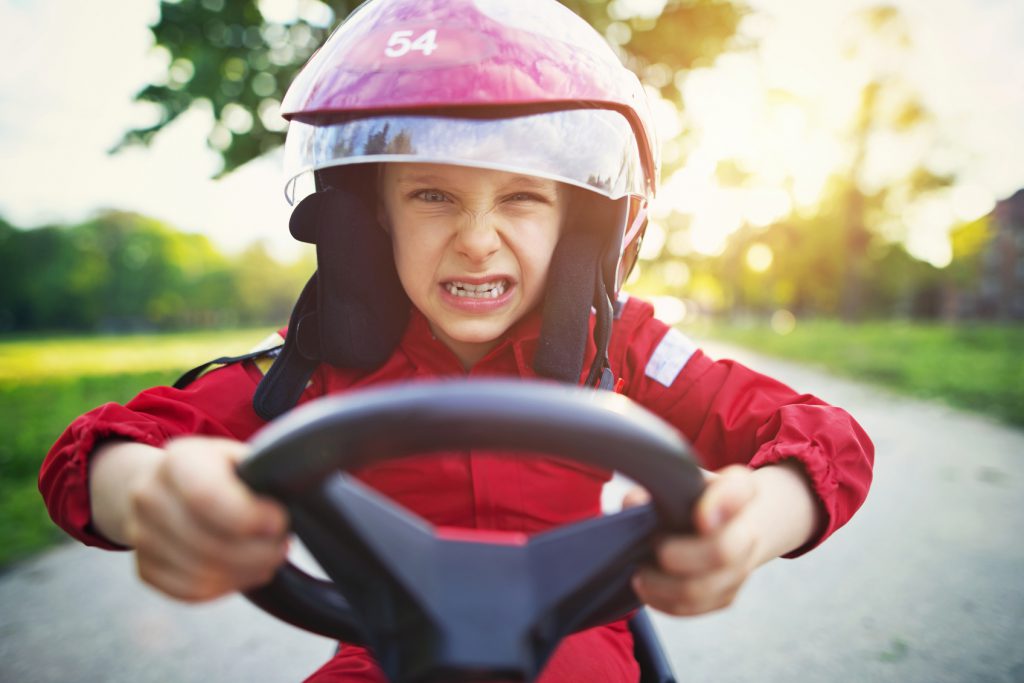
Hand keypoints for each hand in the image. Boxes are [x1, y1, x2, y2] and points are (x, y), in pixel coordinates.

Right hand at [123, 436, 289, 602]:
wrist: (160, 485)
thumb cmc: (216, 471)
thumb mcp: (239, 456)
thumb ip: (263, 472)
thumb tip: (296, 493)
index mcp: (178, 460)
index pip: (207, 498)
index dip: (250, 518)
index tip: (279, 522)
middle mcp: (149, 497)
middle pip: (209, 544)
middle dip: (258, 552)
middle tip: (282, 545)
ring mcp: (141, 535)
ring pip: (202, 574)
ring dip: (247, 573)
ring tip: (269, 558)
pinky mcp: (145, 569)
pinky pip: (191, 592)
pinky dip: (225, 587)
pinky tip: (244, 571)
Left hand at [627, 465, 759, 615]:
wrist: (739, 521)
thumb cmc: (704, 497)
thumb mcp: (687, 478)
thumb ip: (660, 483)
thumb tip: (633, 503)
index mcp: (740, 493)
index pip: (738, 493)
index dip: (722, 504)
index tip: (700, 515)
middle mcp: (748, 533)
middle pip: (722, 552)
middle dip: (681, 556)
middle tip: (654, 544)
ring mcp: (740, 569)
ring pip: (704, 589)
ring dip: (664, 586)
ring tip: (639, 574)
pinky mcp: (726, 595)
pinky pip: (695, 608)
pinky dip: (664, 602)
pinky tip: (647, 590)